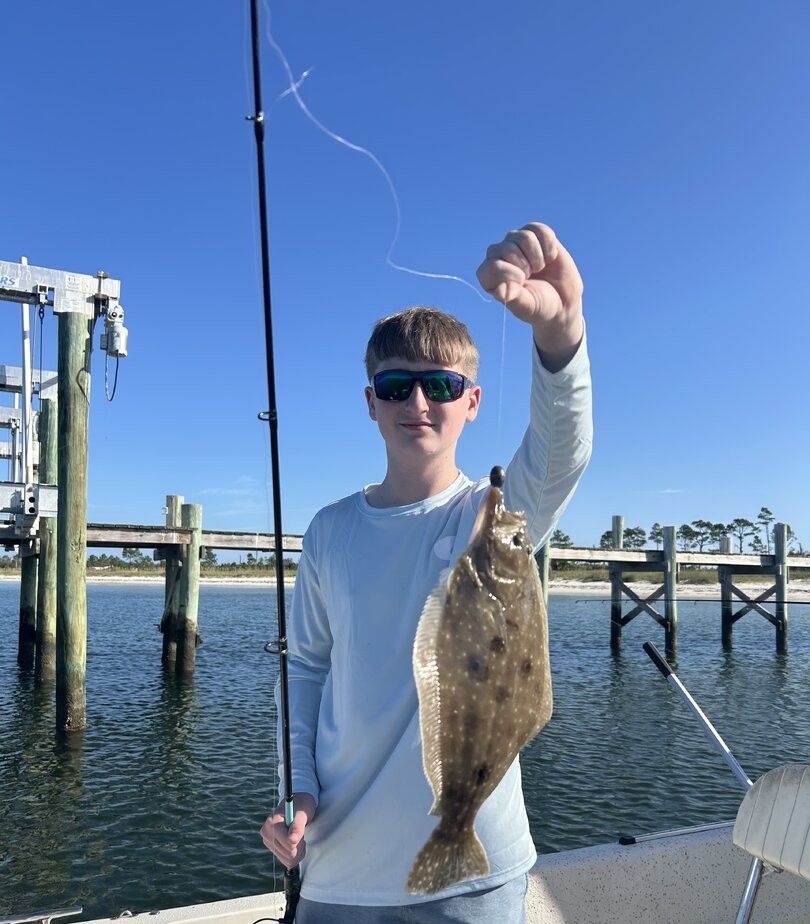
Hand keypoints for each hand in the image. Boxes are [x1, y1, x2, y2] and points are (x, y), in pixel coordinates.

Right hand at [260, 792, 316, 868]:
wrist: (298, 804)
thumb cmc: (302, 806)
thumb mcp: (303, 813)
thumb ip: (298, 827)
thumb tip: (292, 841)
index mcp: (271, 823)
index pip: (289, 844)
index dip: (300, 840)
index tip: (302, 829)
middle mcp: (266, 833)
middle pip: (289, 854)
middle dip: (299, 846)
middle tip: (302, 833)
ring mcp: (268, 842)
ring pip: (288, 860)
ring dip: (298, 851)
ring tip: (298, 837)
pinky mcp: (272, 848)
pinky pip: (286, 861)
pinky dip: (294, 855)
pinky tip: (295, 843)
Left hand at [477, 222, 583, 370]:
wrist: (562, 301)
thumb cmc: (539, 307)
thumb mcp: (526, 307)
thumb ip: (513, 299)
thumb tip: (500, 291)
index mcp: (489, 276)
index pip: (492, 266)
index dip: (511, 275)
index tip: (522, 284)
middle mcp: (498, 256)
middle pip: (507, 248)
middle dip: (526, 266)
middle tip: (531, 277)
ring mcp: (516, 243)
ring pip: (524, 236)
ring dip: (537, 256)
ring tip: (539, 268)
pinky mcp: (534, 234)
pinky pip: (540, 230)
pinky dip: (549, 247)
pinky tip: (549, 258)